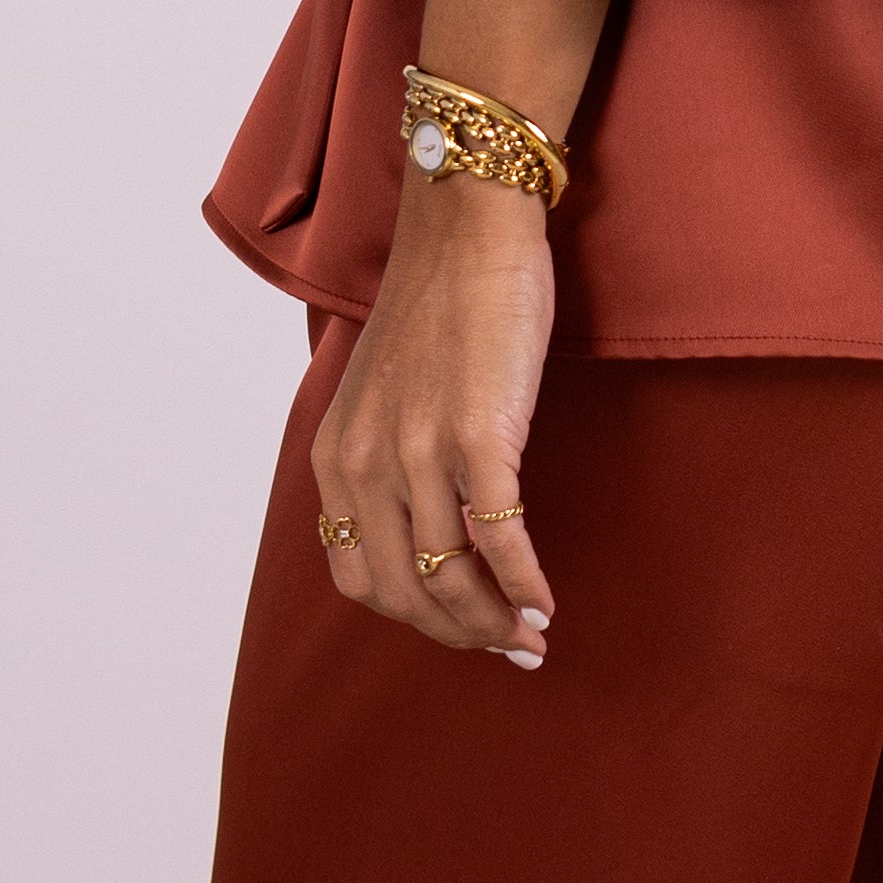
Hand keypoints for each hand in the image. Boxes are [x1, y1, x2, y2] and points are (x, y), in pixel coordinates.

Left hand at [313, 170, 558, 664]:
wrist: (469, 233)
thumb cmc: (440, 308)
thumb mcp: (384, 395)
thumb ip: (389, 460)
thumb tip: (435, 531)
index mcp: (334, 459)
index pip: (359, 579)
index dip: (415, 619)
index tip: (461, 629)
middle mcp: (364, 463)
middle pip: (402, 593)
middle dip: (459, 635)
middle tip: (509, 649)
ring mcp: (418, 452)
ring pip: (449, 577)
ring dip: (495, 623)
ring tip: (532, 635)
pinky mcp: (477, 435)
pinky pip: (499, 537)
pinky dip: (525, 583)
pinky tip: (547, 601)